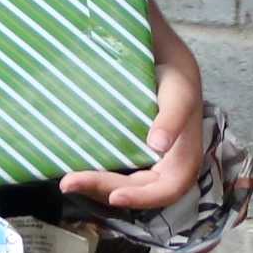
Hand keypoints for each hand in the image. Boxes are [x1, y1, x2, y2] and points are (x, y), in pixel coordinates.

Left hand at [61, 17, 207, 212]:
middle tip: (70, 182)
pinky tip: (77, 170)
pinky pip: (116, 173)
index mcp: (185, 153)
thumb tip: (158, 146)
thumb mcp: (178, 88)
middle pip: (139, 192)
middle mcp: (167, 163)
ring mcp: (148, 160)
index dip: (143, 198)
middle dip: (105, 191)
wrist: (159, 53)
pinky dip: (97, 176)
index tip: (114, 197)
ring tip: (68, 180)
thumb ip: (172, 116)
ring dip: (97, 187)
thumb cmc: (173, 70)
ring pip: (125, 187)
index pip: (168, 188)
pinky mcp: (130, 151)